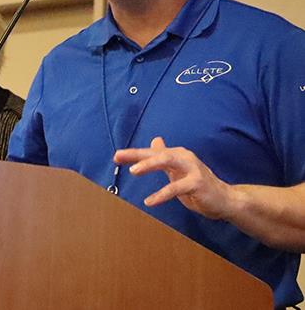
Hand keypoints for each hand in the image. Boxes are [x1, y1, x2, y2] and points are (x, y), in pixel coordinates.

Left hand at [114, 137, 233, 219]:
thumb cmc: (198, 185)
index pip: (152, 153)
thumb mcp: (178, 170)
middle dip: (137, 155)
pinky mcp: (197, 183)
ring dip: (149, 165)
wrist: (225, 199)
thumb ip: (165, 157)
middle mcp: (183, 157)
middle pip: (157, 153)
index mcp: (177, 155)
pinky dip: (162, 194)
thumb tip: (154, 141)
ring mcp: (192, 168)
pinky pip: (176, 188)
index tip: (116, 156)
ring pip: (167, 161)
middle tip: (119, 157)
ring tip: (133, 171)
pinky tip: (150, 201)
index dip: (133, 154)